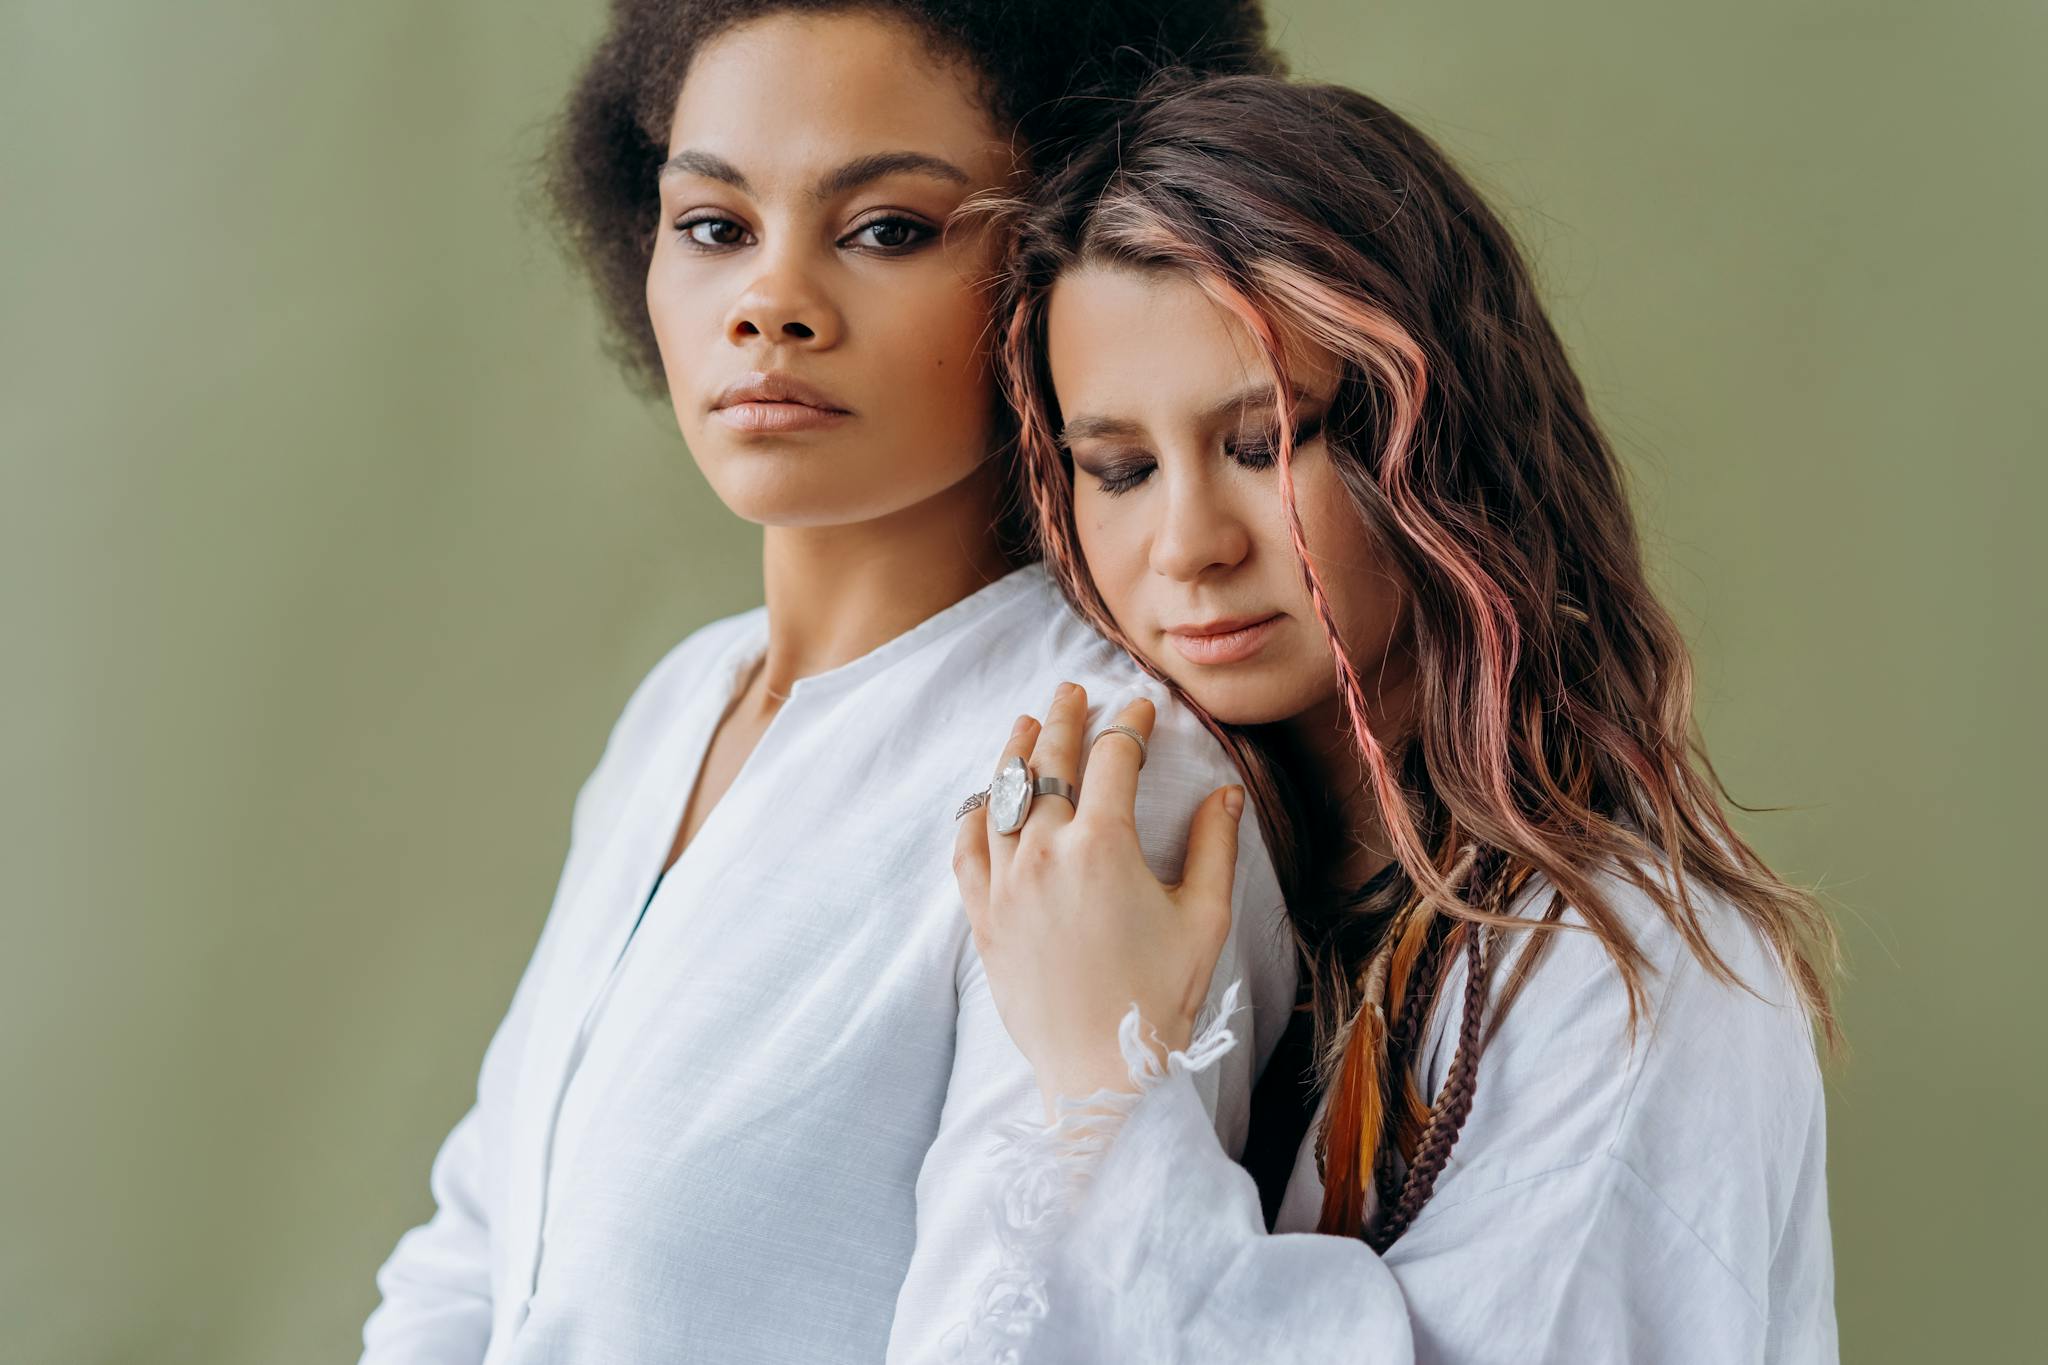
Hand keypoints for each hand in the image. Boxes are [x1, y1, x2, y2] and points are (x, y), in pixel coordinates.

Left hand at [953, 681, 1245, 1119]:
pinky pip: (967, 848)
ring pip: (1000, 794)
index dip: (1130, 725)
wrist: (1099, 1070)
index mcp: (1104, 846)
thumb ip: (1214, 847)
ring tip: (1026, 722)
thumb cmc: (1159, 997)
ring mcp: (1005, 883)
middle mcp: (1045, 853)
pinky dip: (976, 813)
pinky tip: (984, 796)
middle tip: (1074, 690)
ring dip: (1015, 751)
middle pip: (1049, 761)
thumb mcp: (1204, 918)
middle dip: (1065, 717)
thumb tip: (1225, 793)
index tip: (1141, 709)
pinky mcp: (982, 915)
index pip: (1114, 759)